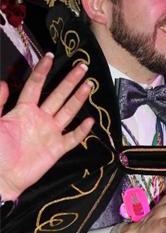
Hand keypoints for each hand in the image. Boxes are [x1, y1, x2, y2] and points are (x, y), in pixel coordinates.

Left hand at [0, 53, 93, 198]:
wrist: (1, 177)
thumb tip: (3, 82)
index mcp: (23, 110)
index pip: (35, 85)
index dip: (42, 71)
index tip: (49, 56)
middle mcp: (40, 118)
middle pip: (58, 95)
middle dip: (70, 81)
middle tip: (82, 67)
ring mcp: (49, 133)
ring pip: (68, 111)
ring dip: (78, 98)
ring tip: (88, 85)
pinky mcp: (56, 149)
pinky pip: (72, 138)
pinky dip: (81, 130)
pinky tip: (89, 120)